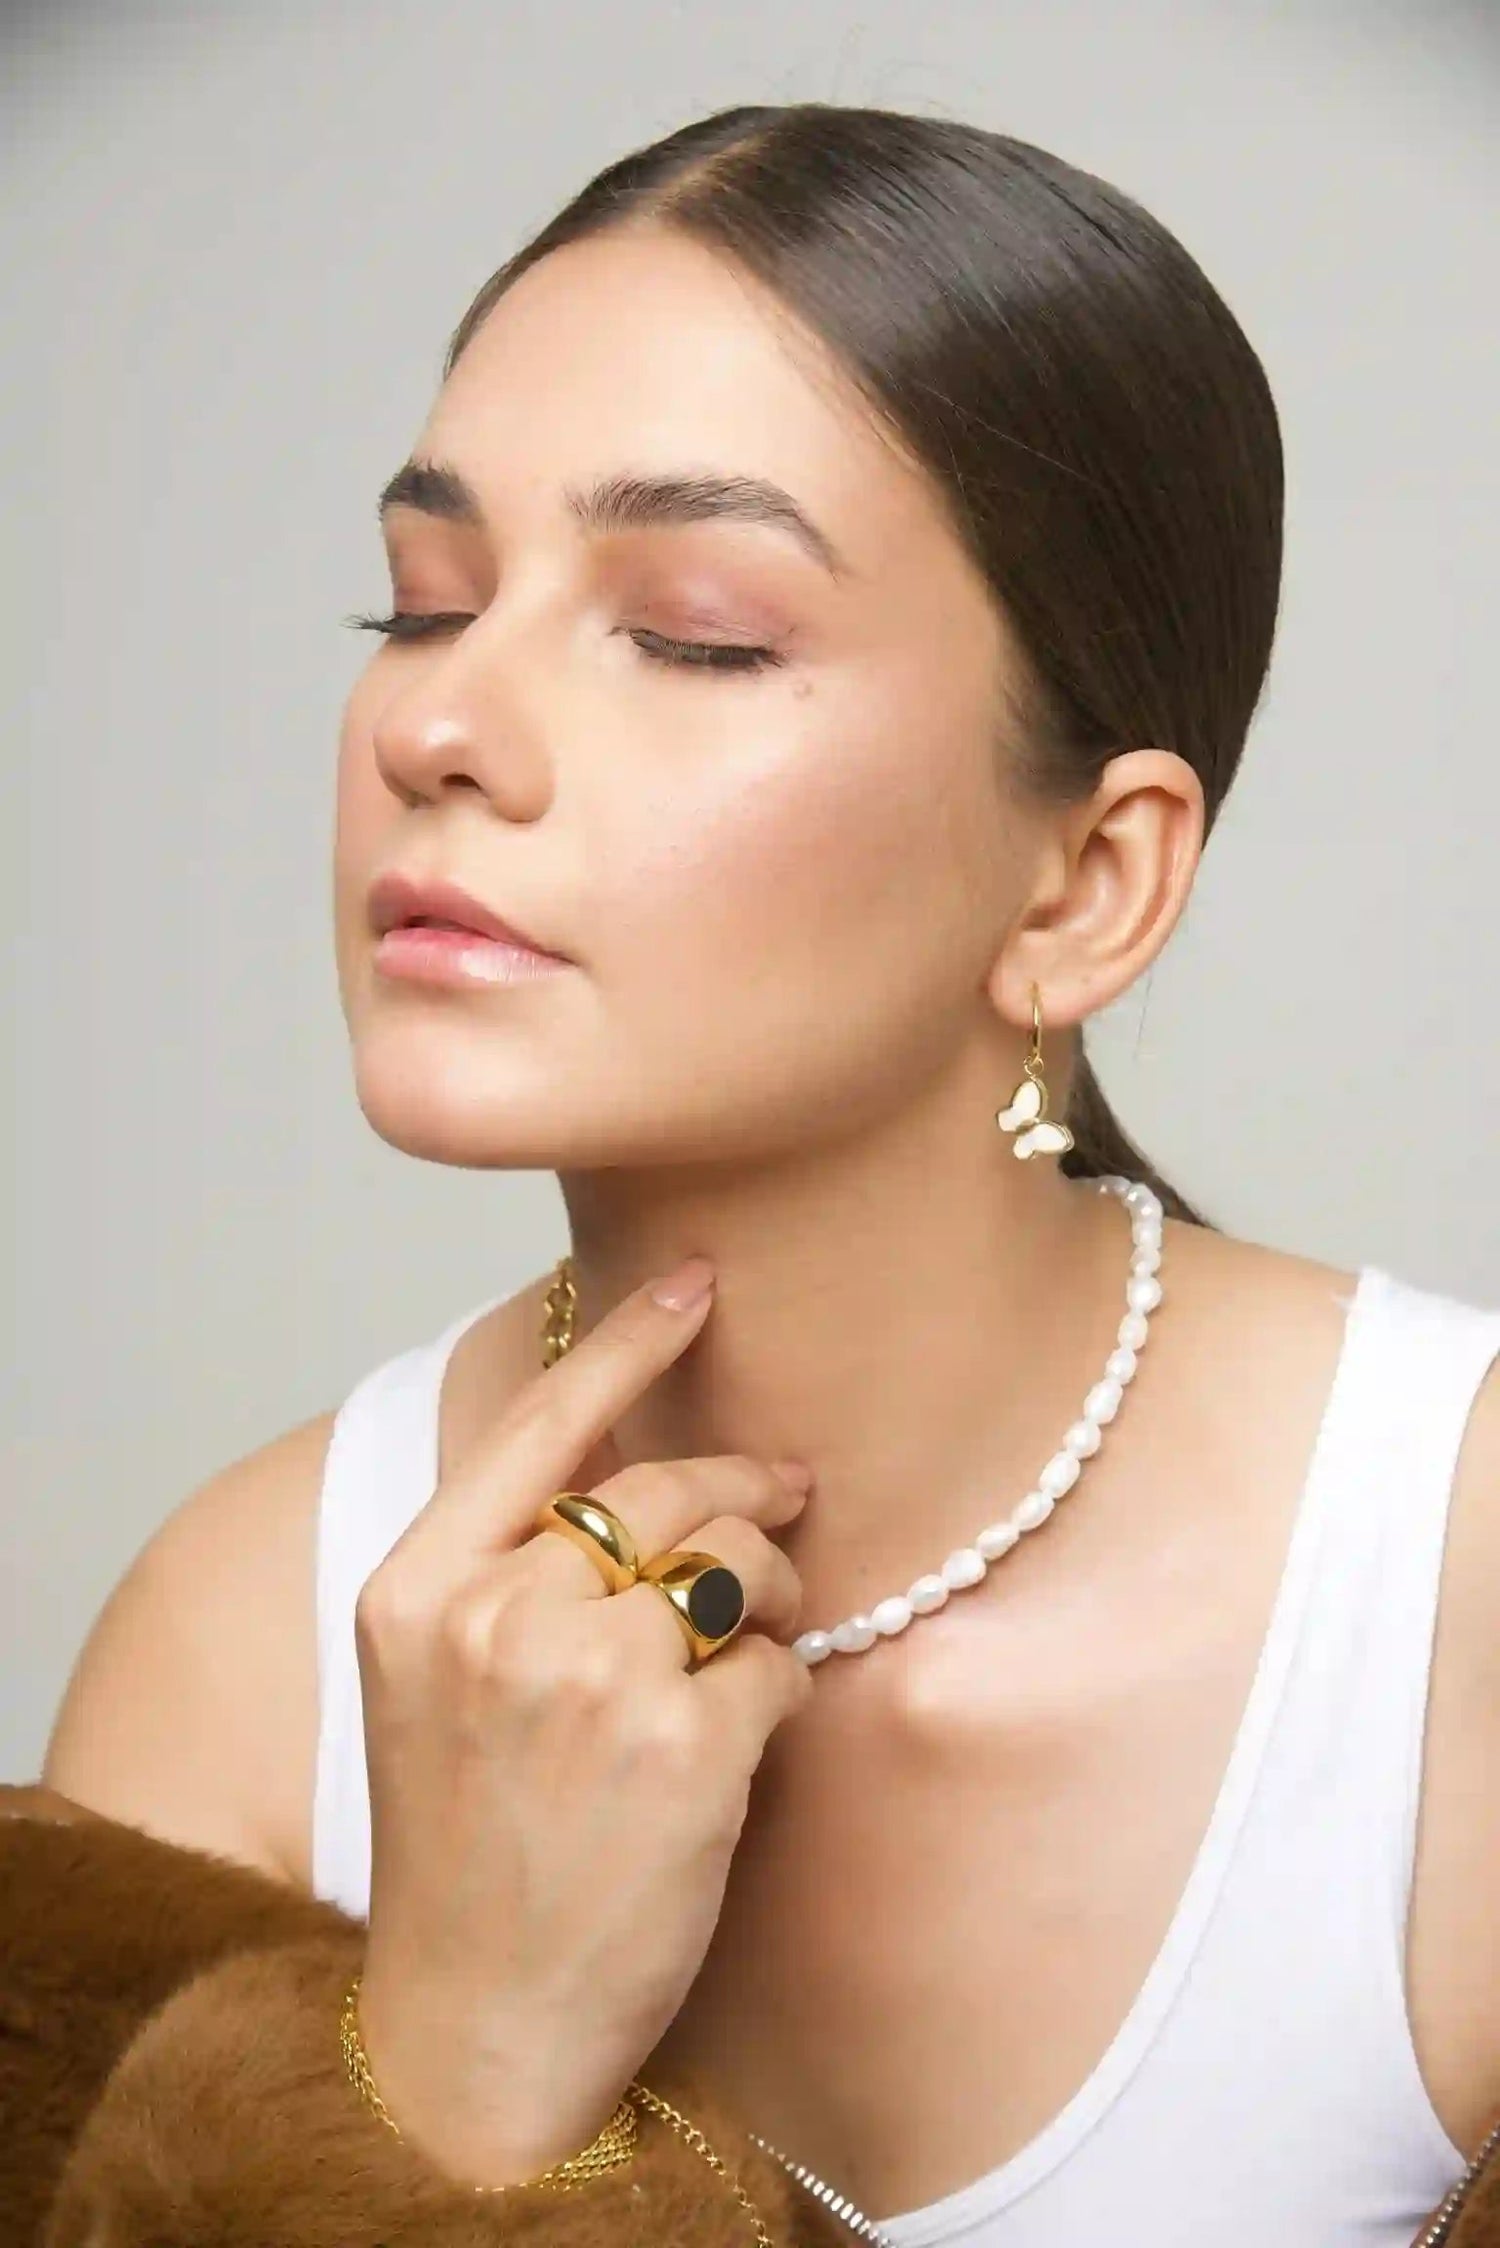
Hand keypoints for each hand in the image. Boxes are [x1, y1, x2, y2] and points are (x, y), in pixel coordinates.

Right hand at [352, 1257, 813, 2184]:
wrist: (473, 2025)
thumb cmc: (466, 1847)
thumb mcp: (432, 1684)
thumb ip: (507, 1569)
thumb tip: (642, 1470)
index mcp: (413, 1587)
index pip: (540, 1423)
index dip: (630, 1341)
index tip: (699, 1277)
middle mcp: (493, 1616)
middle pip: (662, 1485)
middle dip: (744, 1488)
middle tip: (790, 1499)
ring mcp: (587, 1680)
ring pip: (735, 1559)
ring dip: (774, 1584)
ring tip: (766, 1628)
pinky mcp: (683, 1748)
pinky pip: (776, 1661)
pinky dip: (781, 1686)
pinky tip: (746, 1738)